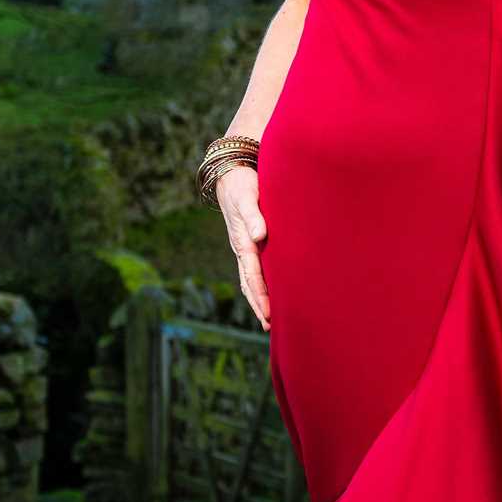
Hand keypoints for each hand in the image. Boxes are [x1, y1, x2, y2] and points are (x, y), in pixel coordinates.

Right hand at [216, 165, 270, 329]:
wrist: (231, 175)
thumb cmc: (242, 185)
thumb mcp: (247, 197)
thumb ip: (253, 216)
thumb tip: (259, 236)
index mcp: (242, 242)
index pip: (252, 276)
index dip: (261, 296)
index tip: (268, 314)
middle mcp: (243, 248)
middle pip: (250, 283)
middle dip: (259, 305)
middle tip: (269, 326)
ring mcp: (245, 247)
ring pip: (252, 279)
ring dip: (259, 299)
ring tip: (268, 319)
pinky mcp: (250, 242)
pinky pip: (255, 269)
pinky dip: (260, 285)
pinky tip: (270, 293)